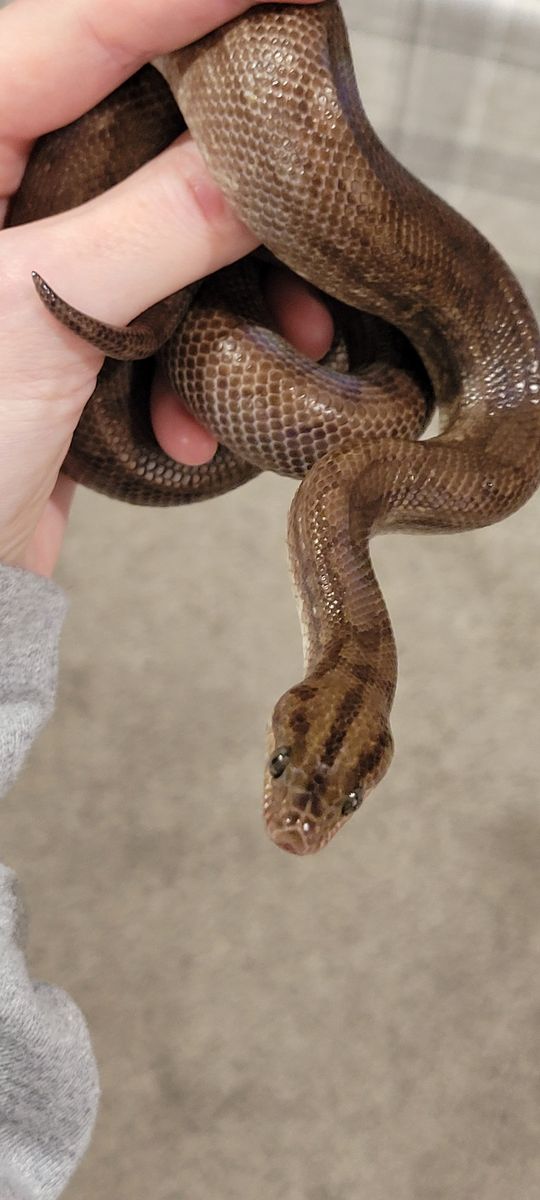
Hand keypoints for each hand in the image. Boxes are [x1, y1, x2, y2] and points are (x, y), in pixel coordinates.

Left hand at [0, 0, 330, 577]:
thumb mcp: (40, 313)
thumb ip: (154, 224)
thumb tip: (255, 170)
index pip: (78, 23)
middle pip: (140, 125)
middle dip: (232, 183)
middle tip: (305, 205)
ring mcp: (35, 257)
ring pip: (165, 224)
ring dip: (232, 291)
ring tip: (285, 345)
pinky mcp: (70, 324)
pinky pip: (159, 305)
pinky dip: (193, 360)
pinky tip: (185, 424)